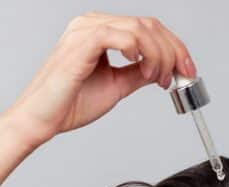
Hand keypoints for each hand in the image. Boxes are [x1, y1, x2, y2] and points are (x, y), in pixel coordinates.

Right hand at [0, 11, 197, 146]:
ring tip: (157, 78)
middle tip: (179, 75)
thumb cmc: (69, 104)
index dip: (173, 47)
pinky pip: (121, 36)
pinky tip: (141, 68)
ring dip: (158, 55)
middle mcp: (92, 24)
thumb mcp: (116, 86)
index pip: (146, 28)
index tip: (187, 69)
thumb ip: (138, 74)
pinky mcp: (81, 42)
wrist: (41, 120)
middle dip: (172, 51)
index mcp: (99, 31)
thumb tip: (162, 69)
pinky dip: (139, 51)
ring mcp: (85, 30)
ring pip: (139, 29)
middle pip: (148, 25)